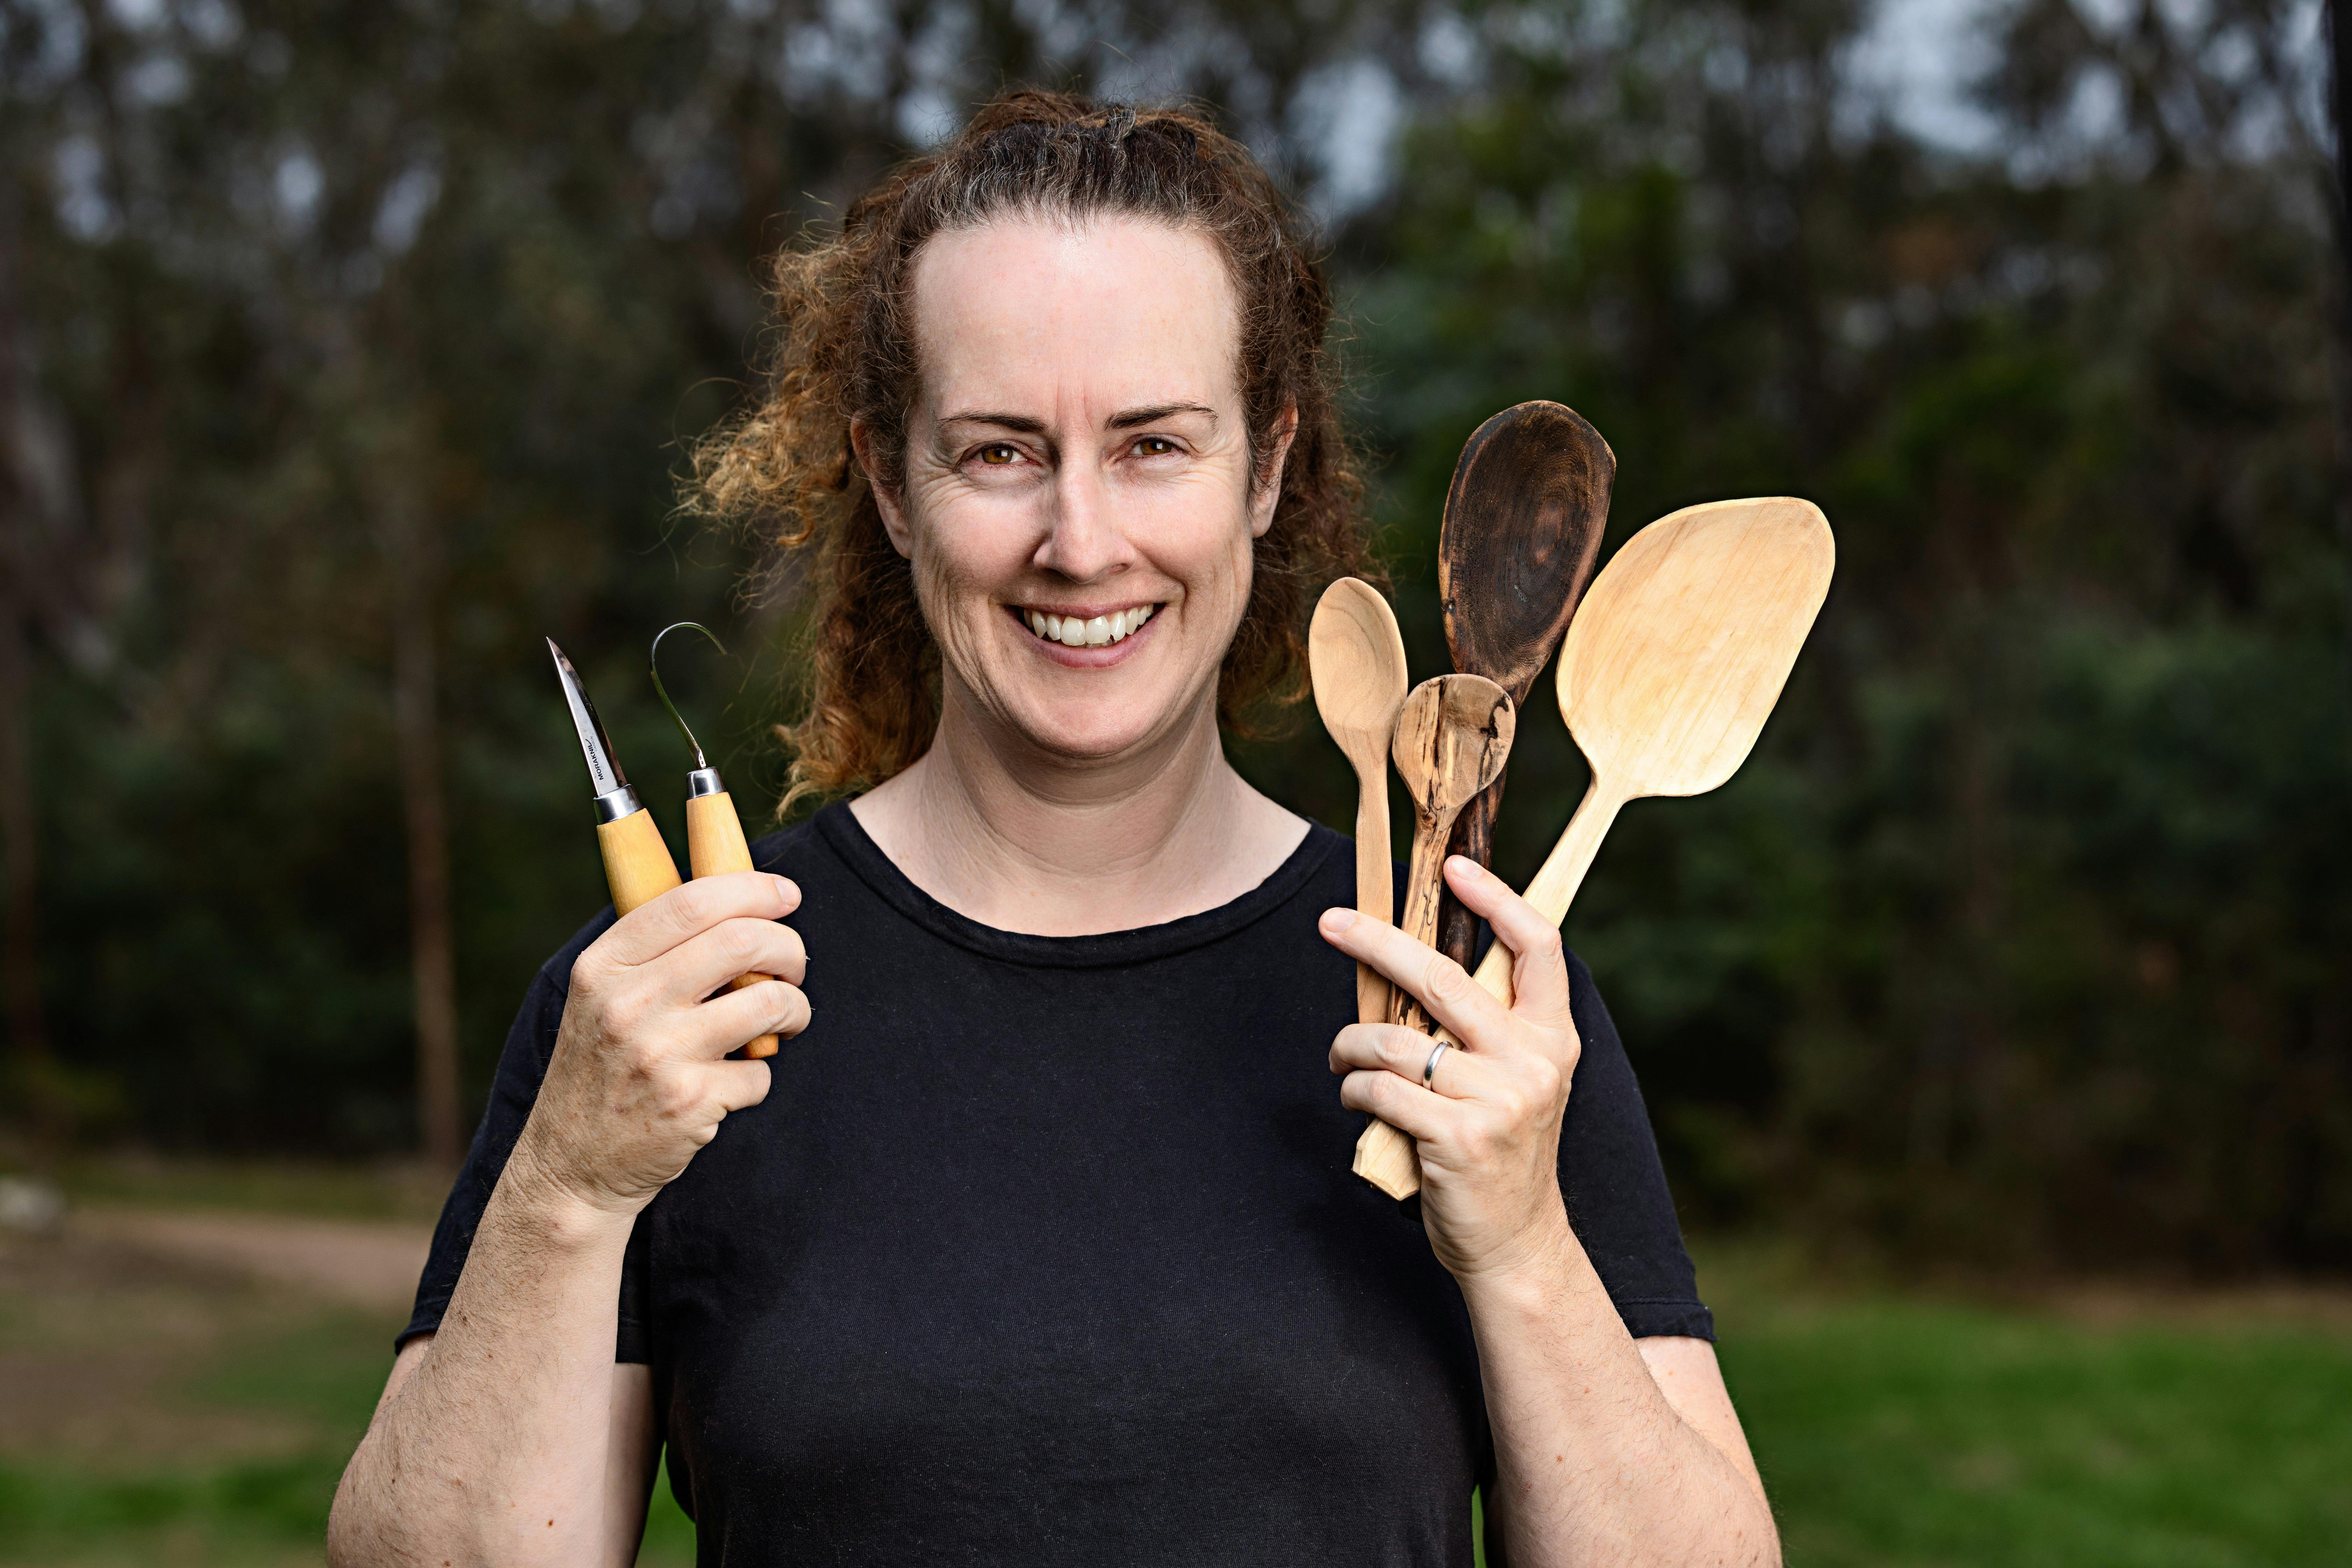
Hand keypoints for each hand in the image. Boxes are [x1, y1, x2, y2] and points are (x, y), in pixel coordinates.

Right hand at [514, 871, 810, 1216]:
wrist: (571, 1166)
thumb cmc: (603, 1070)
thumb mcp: (602, 998)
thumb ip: (656, 952)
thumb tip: (742, 905)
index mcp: (604, 966)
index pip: (690, 901)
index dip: (752, 889)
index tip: (786, 894)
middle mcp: (628, 1004)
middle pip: (741, 942)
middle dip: (788, 948)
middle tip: (794, 965)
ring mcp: (659, 1054)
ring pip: (768, 1003)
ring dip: (794, 1009)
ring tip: (785, 1020)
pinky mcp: (689, 1102)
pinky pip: (761, 1072)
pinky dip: (759, 1076)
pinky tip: (732, 1084)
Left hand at [1319, 856, 1580, 1282]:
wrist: (1516, 1243)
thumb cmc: (1499, 1151)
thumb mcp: (1513, 1081)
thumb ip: (1482, 1029)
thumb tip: (1410, 966)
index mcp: (1552, 1037)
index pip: (1538, 945)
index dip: (1497, 898)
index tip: (1453, 867)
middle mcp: (1532, 1061)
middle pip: (1443, 977)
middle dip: (1376, 943)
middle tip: (1331, 922)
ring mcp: (1498, 1100)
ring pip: (1395, 1039)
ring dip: (1350, 1045)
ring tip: (1340, 1060)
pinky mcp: (1457, 1138)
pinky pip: (1381, 1090)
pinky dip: (1353, 1088)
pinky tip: (1353, 1096)